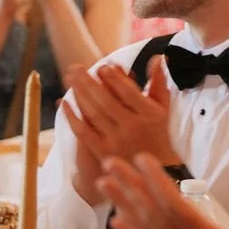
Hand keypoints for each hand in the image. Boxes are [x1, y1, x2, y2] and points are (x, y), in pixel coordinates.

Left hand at [62, 57, 178, 204]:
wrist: (152, 171)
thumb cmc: (158, 135)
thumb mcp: (163, 109)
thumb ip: (158, 83)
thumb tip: (156, 57)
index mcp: (149, 115)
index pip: (128, 92)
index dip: (114, 78)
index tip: (103, 67)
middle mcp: (133, 127)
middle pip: (106, 101)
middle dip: (88, 82)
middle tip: (75, 67)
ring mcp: (117, 140)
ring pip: (93, 113)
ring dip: (79, 94)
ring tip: (70, 79)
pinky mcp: (103, 152)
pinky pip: (84, 132)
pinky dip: (73, 117)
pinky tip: (65, 103)